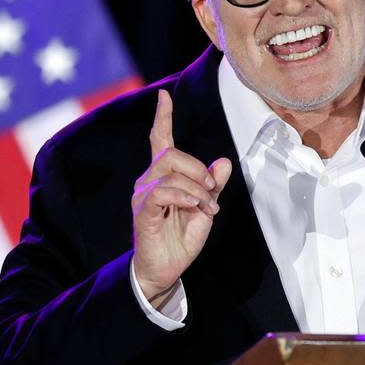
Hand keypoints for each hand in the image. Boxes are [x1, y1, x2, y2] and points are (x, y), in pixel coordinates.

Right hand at [131, 89, 231, 299]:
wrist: (166, 269)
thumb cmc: (181, 237)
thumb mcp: (205, 208)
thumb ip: (213, 185)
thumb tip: (223, 161)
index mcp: (163, 176)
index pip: (160, 140)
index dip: (163, 117)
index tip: (164, 95)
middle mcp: (149, 180)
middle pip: (171, 154)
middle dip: (198, 169)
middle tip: (212, 191)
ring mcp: (143, 195)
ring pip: (169, 173)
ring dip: (196, 189)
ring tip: (207, 208)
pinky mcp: (142, 211)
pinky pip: (162, 192)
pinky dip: (184, 196)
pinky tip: (195, 206)